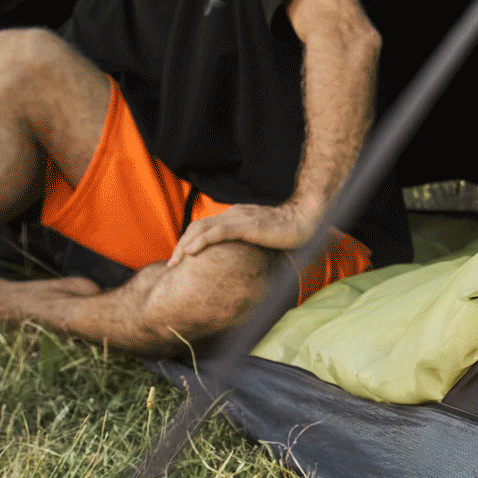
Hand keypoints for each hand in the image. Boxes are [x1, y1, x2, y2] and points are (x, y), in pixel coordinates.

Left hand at [166, 202, 322, 266]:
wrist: (305, 220)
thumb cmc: (289, 231)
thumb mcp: (262, 237)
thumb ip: (249, 242)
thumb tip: (242, 260)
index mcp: (236, 216)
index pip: (206, 226)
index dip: (190, 241)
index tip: (182, 258)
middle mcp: (233, 214)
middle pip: (198, 226)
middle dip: (182, 244)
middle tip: (172, 263)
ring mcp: (239, 219)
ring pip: (203, 228)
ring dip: (185, 244)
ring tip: (175, 260)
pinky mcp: (245, 226)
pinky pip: (217, 233)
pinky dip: (200, 241)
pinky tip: (190, 253)